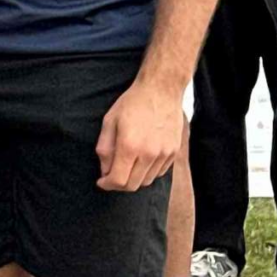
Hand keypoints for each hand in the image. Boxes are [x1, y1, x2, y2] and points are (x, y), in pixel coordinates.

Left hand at [95, 74, 182, 192]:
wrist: (161, 90)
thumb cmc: (132, 103)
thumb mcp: (109, 121)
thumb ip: (104, 149)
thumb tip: (105, 170)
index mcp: (130, 146)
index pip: (118, 180)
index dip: (107, 185)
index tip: (101, 181)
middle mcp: (149, 153)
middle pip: (133, 185)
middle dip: (118, 185)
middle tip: (111, 176)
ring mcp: (164, 154)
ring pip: (147, 181)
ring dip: (134, 179)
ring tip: (126, 166)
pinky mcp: (174, 152)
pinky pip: (159, 173)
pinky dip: (148, 172)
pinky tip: (141, 160)